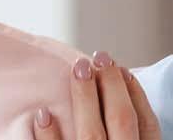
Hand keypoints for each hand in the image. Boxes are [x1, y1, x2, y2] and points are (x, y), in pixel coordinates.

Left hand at [33, 51, 161, 139]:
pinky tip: (42, 114)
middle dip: (111, 85)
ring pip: (92, 133)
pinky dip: (49, 137)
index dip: (136, 94)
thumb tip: (118, 84)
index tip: (123, 69)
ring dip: (84, 97)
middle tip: (99, 58)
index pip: (146, 125)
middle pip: (121, 121)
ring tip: (78, 69)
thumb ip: (126, 128)